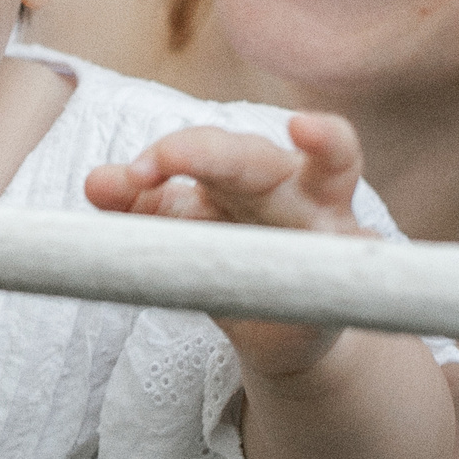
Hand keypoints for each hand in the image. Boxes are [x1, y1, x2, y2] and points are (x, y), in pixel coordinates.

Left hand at [85, 113, 369, 377]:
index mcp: (234, 172)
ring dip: (324, 143)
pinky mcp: (355, 261)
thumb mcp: (181, 233)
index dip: (166, 157)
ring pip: (336, 165)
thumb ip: (141, 206)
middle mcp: (283, 181)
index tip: (121, 179)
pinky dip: (363, 239)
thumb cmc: (232, 263)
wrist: (285, 329)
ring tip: (307, 129)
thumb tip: (95, 181)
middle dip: (208, 151)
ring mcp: (326, 215)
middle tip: (161, 159)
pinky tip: (360, 237)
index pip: (200, 150)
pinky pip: (363, 245)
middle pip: (251, 153)